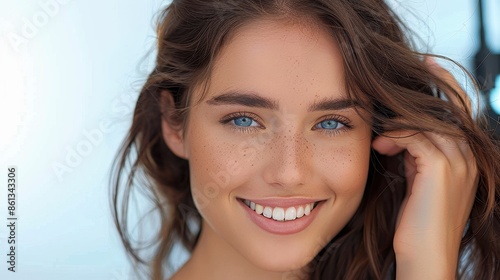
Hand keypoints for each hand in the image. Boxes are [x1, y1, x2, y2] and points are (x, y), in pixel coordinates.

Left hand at [371, 59, 478, 278]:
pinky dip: (394, 136)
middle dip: (421, 92)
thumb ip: (416, 155)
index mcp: (467, 158)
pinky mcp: (441, 170)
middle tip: (392, 82)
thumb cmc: (417, 222)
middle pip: (448, 107)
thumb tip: (397, 136)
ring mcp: (459, 162)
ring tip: (378, 132)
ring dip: (399, 121)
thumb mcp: (419, 181)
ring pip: (429, 120)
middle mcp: (469, 156)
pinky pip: (414, 136)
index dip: (445, 85)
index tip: (426, 66)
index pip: (459, 111)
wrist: (426, 256)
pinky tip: (381, 146)